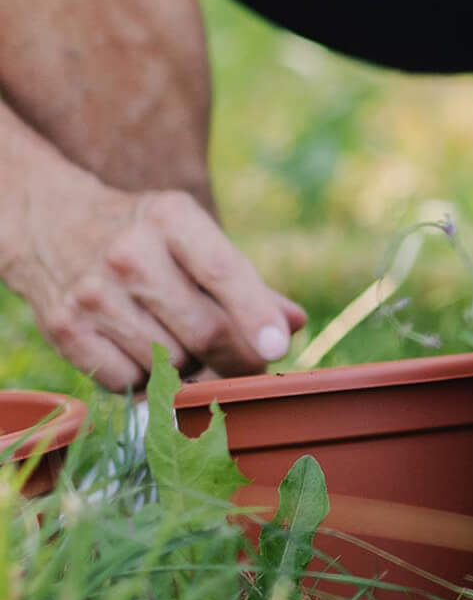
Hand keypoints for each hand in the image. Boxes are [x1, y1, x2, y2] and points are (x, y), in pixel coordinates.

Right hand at [10, 161, 302, 390]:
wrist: (53, 225)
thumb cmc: (147, 235)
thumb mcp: (194, 235)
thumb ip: (245, 281)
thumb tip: (293, 323)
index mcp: (172, 217)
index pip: (222, 270)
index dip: (254, 314)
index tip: (277, 348)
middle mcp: (129, 253)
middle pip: (201, 329)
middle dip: (235, 356)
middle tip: (249, 363)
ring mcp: (93, 293)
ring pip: (167, 362)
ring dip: (190, 367)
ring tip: (185, 343)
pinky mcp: (64, 330)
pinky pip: (126, 382)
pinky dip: (146, 381)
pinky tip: (144, 353)